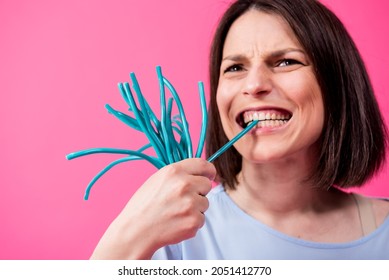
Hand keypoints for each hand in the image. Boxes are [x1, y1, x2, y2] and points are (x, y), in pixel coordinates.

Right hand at [90, 158, 215, 258]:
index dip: (208, 171)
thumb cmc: (144, 205)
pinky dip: (192, 222)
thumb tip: (199, 173)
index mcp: (174, 171)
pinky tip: (177, 222)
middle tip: (182, 200)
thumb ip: (179, 175)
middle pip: (207, 184)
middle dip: (199, 191)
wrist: (136, 230)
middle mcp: (184, 185)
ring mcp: (190, 204)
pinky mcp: (194, 221)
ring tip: (176, 212)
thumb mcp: (158, 179)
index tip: (209, 175)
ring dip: (195, 208)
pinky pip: (201, 218)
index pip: (203, 165)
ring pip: (205, 203)